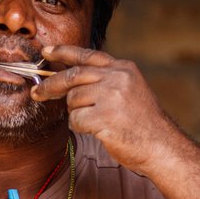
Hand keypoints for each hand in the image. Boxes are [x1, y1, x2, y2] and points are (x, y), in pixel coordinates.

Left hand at [31, 45, 170, 173]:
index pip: (87, 55)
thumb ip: (105, 80)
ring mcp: (111, 96)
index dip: (63, 52)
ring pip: (73, 100)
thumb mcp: (130, 90)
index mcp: (123, 69)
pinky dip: (82, 127)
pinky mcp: (104, 117)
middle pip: (72, 76)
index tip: (45, 52)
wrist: (162, 146)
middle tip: (37, 93)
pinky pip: (76, 119)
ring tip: (97, 122)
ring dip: (77, 113)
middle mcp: (117, 77)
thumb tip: (70, 81)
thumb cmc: (143, 124)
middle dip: (51, 86)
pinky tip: (99, 131)